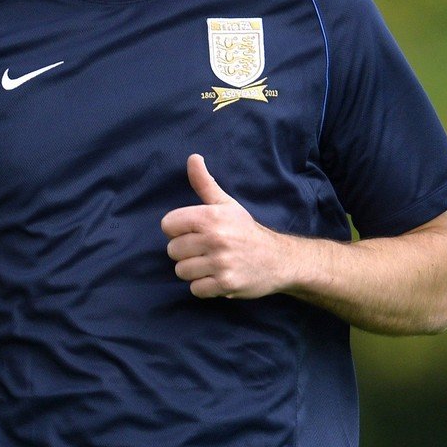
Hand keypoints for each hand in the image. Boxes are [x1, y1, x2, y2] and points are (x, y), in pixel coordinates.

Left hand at [161, 154, 291, 299]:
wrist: (278, 259)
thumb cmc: (246, 230)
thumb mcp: (226, 204)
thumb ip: (204, 183)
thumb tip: (193, 157)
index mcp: (211, 216)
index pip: (168, 225)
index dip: (178, 230)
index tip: (194, 232)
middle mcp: (215, 238)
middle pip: (172, 250)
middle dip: (186, 252)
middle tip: (206, 250)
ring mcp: (221, 263)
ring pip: (182, 271)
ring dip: (194, 271)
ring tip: (212, 264)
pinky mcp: (226, 284)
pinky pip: (196, 289)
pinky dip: (204, 287)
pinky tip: (217, 277)